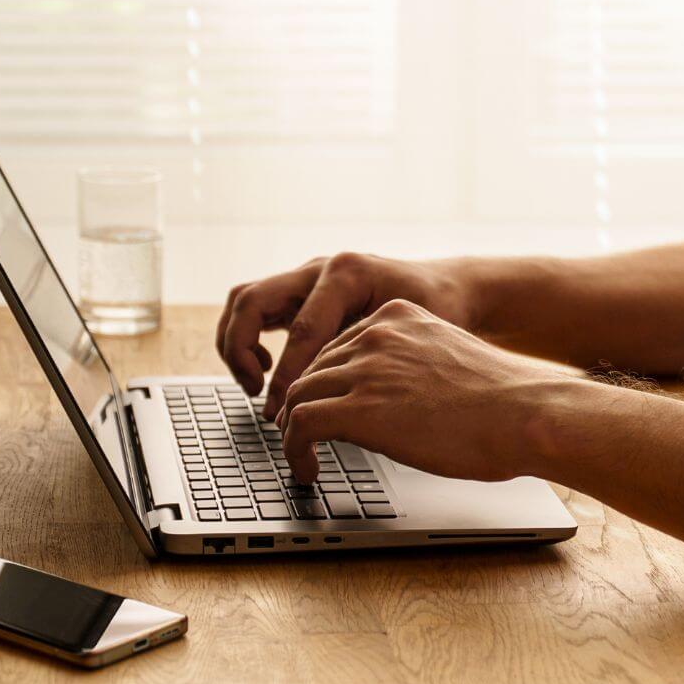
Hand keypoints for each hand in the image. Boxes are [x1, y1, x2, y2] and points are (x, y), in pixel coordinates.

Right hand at [216, 253, 476, 416]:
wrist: (446, 287)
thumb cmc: (438, 311)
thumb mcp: (413, 332)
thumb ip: (373, 359)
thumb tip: (335, 406)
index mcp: (347, 274)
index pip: (301, 330)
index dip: (289, 379)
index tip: (284, 415)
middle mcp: (319, 268)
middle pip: (251, 300)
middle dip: (241, 350)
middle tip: (255, 389)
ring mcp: (306, 277)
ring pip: (244, 300)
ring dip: (237, 343)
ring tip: (255, 383)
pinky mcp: (300, 292)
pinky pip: (257, 309)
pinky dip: (250, 340)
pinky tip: (273, 369)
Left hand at [276, 299, 570, 483]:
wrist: (524, 413)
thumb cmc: (504, 400)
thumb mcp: (449, 358)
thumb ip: (413, 365)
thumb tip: (396, 402)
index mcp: (399, 316)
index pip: (338, 345)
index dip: (325, 383)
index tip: (323, 407)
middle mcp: (376, 334)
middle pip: (312, 369)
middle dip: (302, 405)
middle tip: (303, 437)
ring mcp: (365, 368)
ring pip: (297, 395)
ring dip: (293, 431)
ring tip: (302, 458)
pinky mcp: (358, 408)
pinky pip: (301, 425)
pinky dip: (294, 450)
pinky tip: (307, 469)